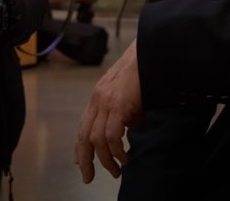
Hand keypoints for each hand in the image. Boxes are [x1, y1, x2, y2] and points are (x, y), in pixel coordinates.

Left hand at [75, 40, 142, 182]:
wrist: (150, 52)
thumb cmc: (143, 71)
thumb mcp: (128, 95)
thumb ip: (125, 112)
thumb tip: (130, 129)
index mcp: (98, 96)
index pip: (83, 126)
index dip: (80, 147)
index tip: (81, 164)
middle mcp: (98, 100)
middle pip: (83, 136)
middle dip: (85, 160)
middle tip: (88, 177)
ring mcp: (106, 102)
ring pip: (97, 140)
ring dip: (106, 160)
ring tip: (116, 171)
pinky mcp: (118, 105)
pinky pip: (112, 135)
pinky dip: (117, 150)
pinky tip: (125, 157)